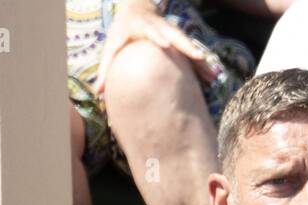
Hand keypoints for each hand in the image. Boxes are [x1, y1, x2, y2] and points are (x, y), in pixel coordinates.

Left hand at [95, 0, 216, 92]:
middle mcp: (161, 28)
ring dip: (200, 60)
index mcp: (144, 26)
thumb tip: (97, 92)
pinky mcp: (179, 40)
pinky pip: (191, 53)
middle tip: (198, 57)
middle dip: (188, 46)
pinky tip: (210, 78)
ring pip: (189, 44)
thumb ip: (105, 68)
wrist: (137, 9)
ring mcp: (173, 33)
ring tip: (210, 75)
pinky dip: (200, 64)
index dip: (159, 36)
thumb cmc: (121, 31)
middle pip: (177, 36)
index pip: (152, 31)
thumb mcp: (111, 45)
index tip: (165, 44)